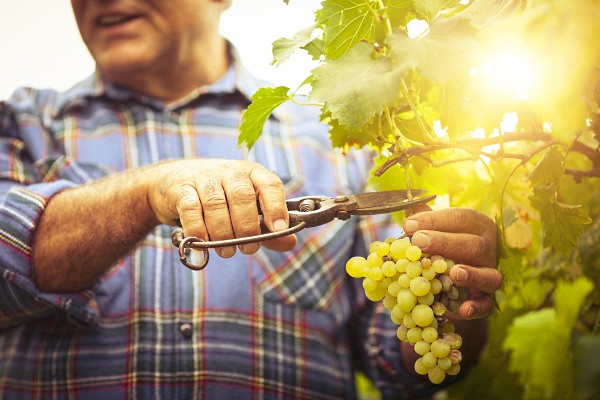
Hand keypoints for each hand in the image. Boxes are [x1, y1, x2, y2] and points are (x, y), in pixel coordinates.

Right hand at [146, 159, 296, 257]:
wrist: (169, 183)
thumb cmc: (217, 199)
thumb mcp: (244, 209)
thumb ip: (266, 227)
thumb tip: (289, 242)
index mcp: (251, 173)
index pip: (270, 184)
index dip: (276, 207)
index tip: (279, 229)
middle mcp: (229, 171)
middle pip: (243, 196)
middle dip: (247, 227)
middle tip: (247, 250)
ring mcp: (203, 177)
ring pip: (217, 205)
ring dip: (223, 234)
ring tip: (226, 252)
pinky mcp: (181, 189)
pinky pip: (191, 210)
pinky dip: (198, 231)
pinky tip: (201, 246)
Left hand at [403, 207, 501, 319]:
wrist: (456, 279)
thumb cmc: (443, 245)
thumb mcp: (434, 230)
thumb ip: (422, 219)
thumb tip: (406, 208)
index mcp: (476, 226)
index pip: (460, 218)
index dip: (433, 220)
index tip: (408, 225)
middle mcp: (488, 249)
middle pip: (472, 244)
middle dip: (445, 242)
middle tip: (419, 241)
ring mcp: (489, 275)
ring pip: (488, 275)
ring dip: (472, 274)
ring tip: (454, 272)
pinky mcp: (486, 300)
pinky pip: (486, 305)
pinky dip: (476, 307)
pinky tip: (463, 309)